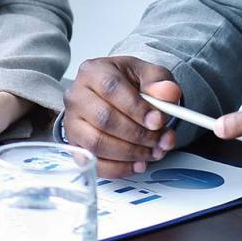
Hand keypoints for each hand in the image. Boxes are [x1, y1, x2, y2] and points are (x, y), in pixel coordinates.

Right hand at [61, 55, 183, 173]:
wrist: (117, 95)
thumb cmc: (128, 84)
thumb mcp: (148, 74)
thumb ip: (160, 82)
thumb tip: (169, 93)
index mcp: (94, 72)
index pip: (112, 88)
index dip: (136, 108)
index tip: (158, 121)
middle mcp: (77, 96)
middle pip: (104, 119)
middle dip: (138, 134)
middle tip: (160, 140)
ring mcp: (72, 123)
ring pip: (97, 144)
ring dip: (131, 153)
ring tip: (153, 151)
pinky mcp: (75, 145)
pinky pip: (93, 163)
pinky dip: (119, 168)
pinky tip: (137, 163)